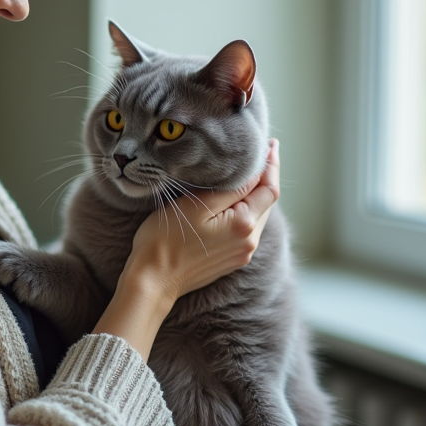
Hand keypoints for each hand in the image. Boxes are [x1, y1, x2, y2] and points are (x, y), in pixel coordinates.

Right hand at [124, 138, 280, 302]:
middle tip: (260, 153)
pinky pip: (246, 229)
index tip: (270, 145)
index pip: (269, 189)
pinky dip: (246, 210)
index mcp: (244, 226)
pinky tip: (235, 201)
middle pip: (266, 203)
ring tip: (248, 173)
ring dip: (255, 194)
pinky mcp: (230, 260)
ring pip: (257, 216)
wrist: (153, 280)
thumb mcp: (198, 205)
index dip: (272, 165)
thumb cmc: (167, 240)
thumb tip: (254, 173)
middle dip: (265, 177)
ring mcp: (240, 254)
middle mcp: (248, 242)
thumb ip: (230, 189)